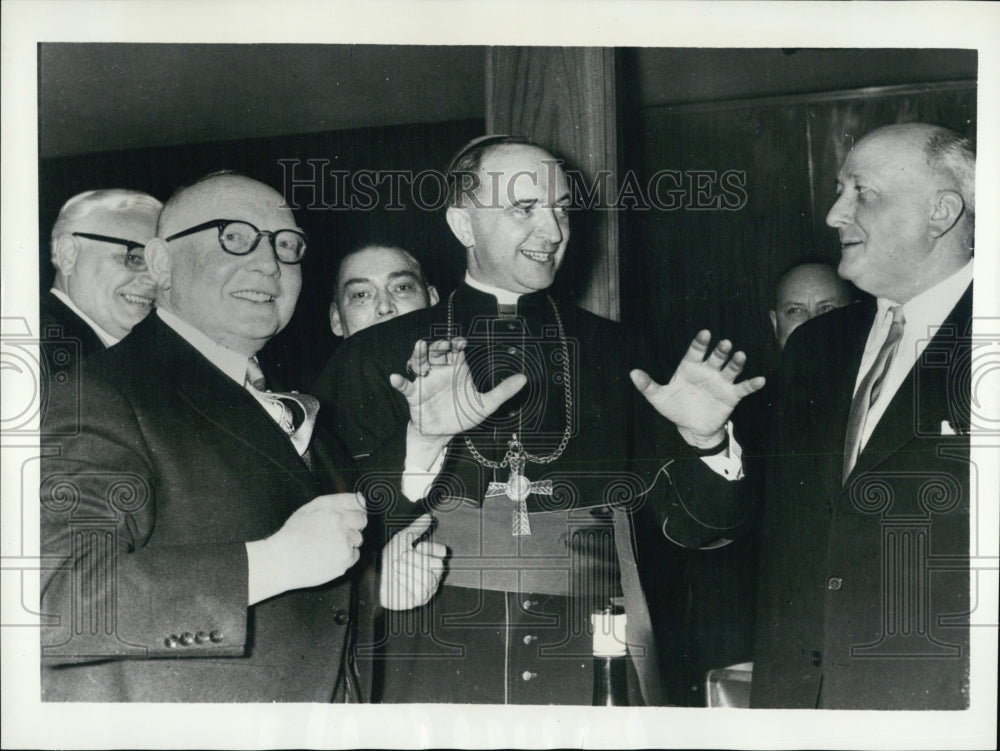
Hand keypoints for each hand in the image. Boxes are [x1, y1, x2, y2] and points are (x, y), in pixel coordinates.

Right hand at [248, 492, 366, 602]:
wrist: (280, 561)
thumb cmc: (292, 536)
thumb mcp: (308, 509)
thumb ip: (336, 502)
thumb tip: (361, 499)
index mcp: (329, 506)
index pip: (357, 502)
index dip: (357, 509)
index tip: (353, 515)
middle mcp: (339, 521)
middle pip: (362, 520)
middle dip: (353, 525)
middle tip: (336, 533)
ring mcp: (343, 541)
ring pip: (357, 539)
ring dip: (347, 542)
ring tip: (327, 546)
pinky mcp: (345, 559)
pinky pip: (354, 555)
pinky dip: (344, 557)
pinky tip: (327, 556)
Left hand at [379, 514, 446, 609]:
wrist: (375, 578)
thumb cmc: (387, 559)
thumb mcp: (401, 540)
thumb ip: (416, 529)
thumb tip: (428, 516)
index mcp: (431, 558)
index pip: (442, 551)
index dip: (430, 548)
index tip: (417, 546)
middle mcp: (433, 573)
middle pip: (437, 565)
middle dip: (416, 560)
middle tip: (401, 558)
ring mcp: (429, 587)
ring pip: (428, 577)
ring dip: (408, 571)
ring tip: (396, 568)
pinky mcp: (421, 598)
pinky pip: (421, 590)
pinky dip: (407, 582)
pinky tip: (399, 580)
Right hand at [390, 337, 526, 445]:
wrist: (443, 434)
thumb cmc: (461, 414)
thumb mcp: (485, 404)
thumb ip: (503, 391)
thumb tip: (524, 379)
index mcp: (456, 368)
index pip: (455, 349)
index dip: (456, 342)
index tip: (461, 342)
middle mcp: (439, 371)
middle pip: (436, 351)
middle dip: (438, 345)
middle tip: (443, 345)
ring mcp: (425, 381)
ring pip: (419, 362)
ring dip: (418, 355)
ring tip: (420, 351)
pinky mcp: (413, 394)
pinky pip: (404, 385)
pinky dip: (399, 381)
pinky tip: (395, 378)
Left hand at [630, 330, 764, 447]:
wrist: (692, 427)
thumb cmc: (675, 408)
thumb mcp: (659, 398)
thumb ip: (648, 385)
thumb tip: (632, 373)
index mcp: (690, 367)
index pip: (695, 351)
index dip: (700, 343)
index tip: (704, 334)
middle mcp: (707, 371)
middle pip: (715, 357)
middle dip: (720, 350)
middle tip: (724, 344)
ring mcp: (721, 382)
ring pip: (730, 369)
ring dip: (736, 362)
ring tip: (740, 356)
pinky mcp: (731, 395)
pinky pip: (744, 388)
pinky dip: (752, 384)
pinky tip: (761, 380)